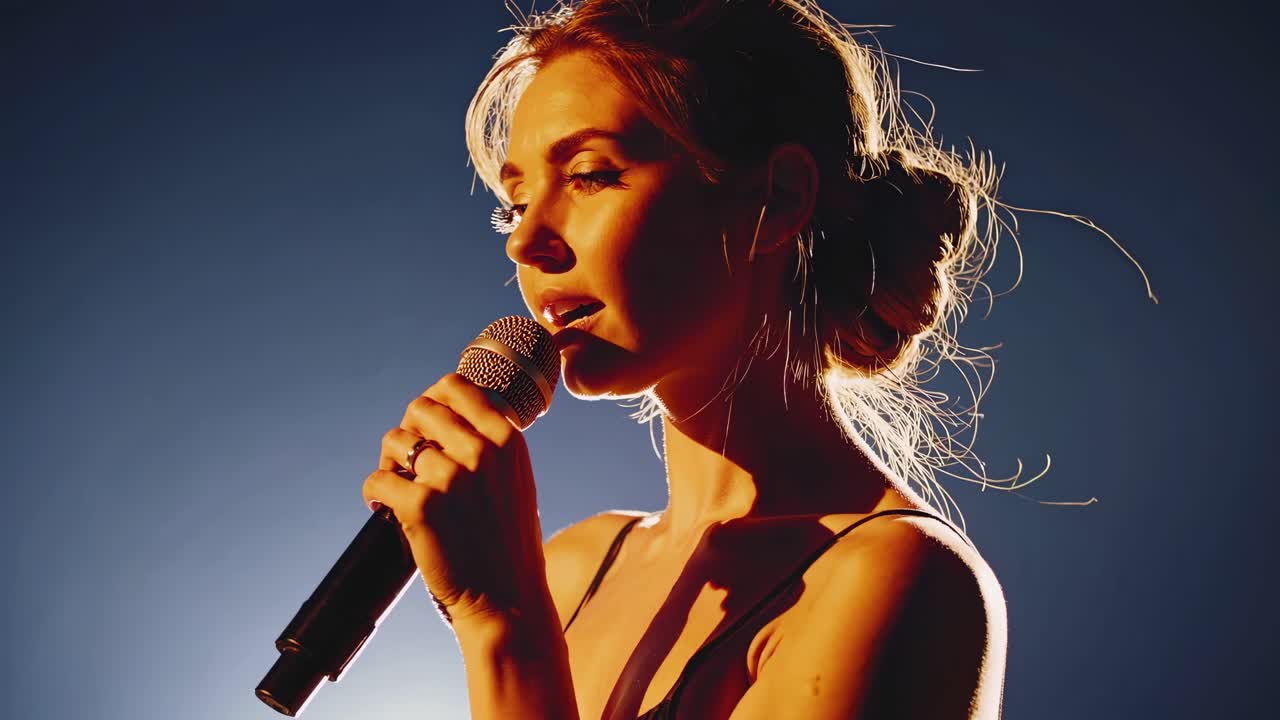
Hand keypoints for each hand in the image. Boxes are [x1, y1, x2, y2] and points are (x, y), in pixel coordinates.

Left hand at [361, 373, 551, 624]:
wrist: (507, 598)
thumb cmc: (508, 541)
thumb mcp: (516, 478)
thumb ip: (490, 442)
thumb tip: (445, 409)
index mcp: (507, 439)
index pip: (455, 387)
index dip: (432, 402)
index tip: (425, 426)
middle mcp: (481, 452)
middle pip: (419, 409)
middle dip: (408, 432)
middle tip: (408, 462)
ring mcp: (451, 477)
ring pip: (394, 440)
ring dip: (389, 462)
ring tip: (398, 487)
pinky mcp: (421, 506)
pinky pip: (377, 479)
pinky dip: (374, 493)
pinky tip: (383, 508)